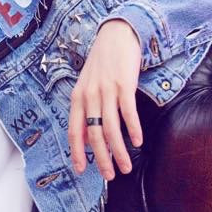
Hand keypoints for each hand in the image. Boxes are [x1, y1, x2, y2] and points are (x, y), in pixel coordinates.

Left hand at [68, 19, 142, 179]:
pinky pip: (127, 112)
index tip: (81, 170)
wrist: (116, 35)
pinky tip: (138, 142)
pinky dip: (133, 129)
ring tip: (127, 167)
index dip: (77, 152)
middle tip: (109, 176)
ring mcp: (106, 90)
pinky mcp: (123, 84)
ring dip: (119, 151)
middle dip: (101, 158)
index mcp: (77, 98)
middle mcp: (89, 96)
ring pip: (111, 128)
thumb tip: (87, 137)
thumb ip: (85, 110)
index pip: (73, 131)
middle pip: (93, 135)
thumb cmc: (101, 64)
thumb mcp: (86, 86)